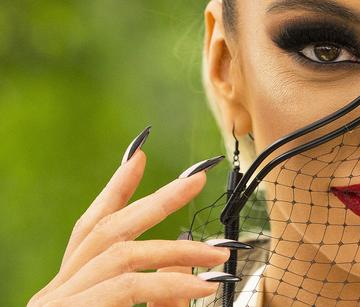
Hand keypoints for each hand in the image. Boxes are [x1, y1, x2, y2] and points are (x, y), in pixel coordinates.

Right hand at [26, 129, 237, 305]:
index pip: (86, 231)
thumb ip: (147, 301)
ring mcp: (57, 306)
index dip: (114, 190)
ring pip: (119, 255)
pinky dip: (164, 283)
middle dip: (153, 200)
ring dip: (173, 248)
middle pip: (104, 231)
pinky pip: (125, 289)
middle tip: (195, 178)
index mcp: (61, 294)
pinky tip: (197, 288)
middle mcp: (54, 295)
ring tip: (216, 254)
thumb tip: (185, 283)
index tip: (140, 157)